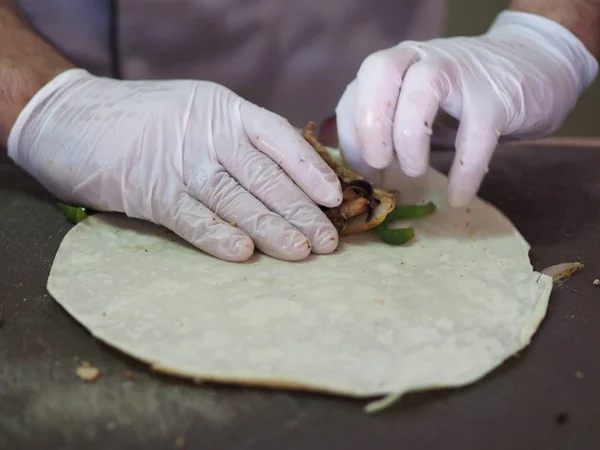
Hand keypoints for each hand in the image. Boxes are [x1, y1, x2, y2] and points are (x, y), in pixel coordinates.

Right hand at [8, 69, 342, 261]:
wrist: (68, 116)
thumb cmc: (142, 121)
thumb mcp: (196, 114)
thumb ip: (234, 141)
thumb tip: (285, 182)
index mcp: (222, 110)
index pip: (279, 137)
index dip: (309, 169)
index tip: (333, 198)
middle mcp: (205, 131)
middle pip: (264, 175)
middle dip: (300, 211)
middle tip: (328, 242)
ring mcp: (177, 159)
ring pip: (235, 198)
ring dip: (271, 228)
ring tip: (300, 253)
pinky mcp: (147, 189)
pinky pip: (190, 217)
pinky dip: (217, 237)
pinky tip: (244, 255)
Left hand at [336, 11, 597, 205]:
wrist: (532, 66)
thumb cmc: (462, 97)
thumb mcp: (417, 105)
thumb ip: (388, 128)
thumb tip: (362, 175)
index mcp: (396, 66)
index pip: (355, 92)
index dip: (351, 137)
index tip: (362, 173)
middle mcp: (422, 59)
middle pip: (379, 71)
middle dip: (370, 123)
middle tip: (379, 164)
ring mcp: (461, 72)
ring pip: (423, 89)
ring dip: (409, 137)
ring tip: (413, 172)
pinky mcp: (497, 97)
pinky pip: (475, 134)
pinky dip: (464, 171)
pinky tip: (458, 197)